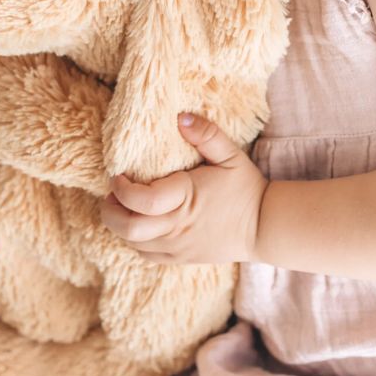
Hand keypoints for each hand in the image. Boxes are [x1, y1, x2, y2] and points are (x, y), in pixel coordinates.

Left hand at [100, 113, 269, 263]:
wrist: (265, 227)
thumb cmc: (246, 188)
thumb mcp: (231, 155)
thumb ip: (207, 134)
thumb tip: (180, 117)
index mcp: (186, 198)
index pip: (142, 201)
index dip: (121, 189)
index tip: (117, 175)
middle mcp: (178, 226)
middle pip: (128, 228)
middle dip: (110, 211)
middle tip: (111, 194)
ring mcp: (178, 246)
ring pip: (133, 243)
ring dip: (119, 225)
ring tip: (122, 206)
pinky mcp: (180, 258)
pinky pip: (145, 255)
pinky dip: (134, 241)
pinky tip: (139, 224)